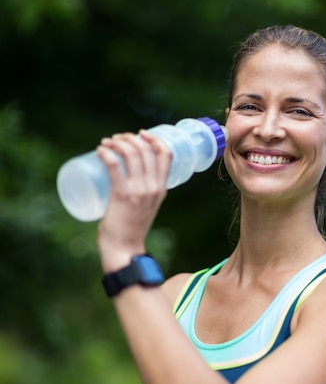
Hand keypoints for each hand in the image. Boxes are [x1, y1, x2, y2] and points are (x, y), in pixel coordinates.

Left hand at [96, 131, 171, 271]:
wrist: (124, 249)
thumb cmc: (131, 229)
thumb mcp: (146, 206)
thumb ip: (144, 193)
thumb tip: (130, 178)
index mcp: (162, 188)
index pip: (166, 154)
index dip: (154, 139)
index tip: (141, 134)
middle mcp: (153, 187)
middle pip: (146, 149)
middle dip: (130, 137)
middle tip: (116, 139)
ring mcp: (138, 190)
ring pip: (131, 153)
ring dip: (117, 142)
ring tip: (106, 143)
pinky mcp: (122, 194)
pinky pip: (115, 165)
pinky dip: (106, 153)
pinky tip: (100, 150)